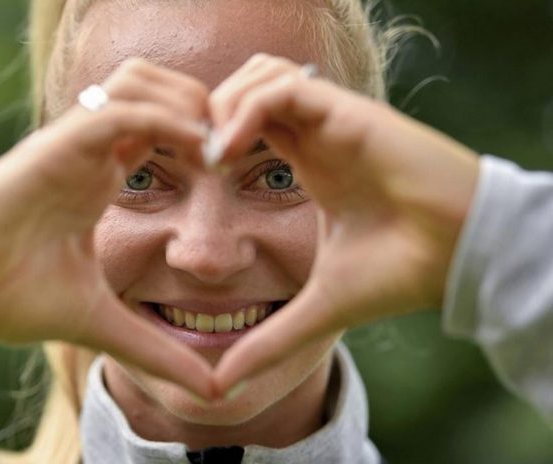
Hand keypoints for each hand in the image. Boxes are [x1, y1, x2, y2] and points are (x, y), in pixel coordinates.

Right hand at [0, 58, 216, 399]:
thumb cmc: (17, 297)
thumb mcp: (103, 322)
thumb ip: (156, 349)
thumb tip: (208, 391)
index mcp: (102, 176)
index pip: (161, 124)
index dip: (204, 135)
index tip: (237, 168)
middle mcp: (93, 152)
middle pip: (156, 86)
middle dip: (202, 104)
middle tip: (236, 147)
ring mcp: (75, 145)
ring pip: (138, 81)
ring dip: (185, 102)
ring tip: (217, 148)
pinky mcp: (58, 146)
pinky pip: (118, 111)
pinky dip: (162, 119)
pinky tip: (199, 149)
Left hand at [208, 54, 480, 393]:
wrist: (459, 259)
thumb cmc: (401, 275)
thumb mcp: (319, 309)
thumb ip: (271, 340)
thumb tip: (223, 385)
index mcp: (310, 164)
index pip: (247, 124)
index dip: (210, 140)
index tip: (189, 178)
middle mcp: (317, 135)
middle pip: (246, 87)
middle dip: (208, 113)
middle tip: (192, 160)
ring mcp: (331, 121)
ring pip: (260, 74)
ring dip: (224, 107)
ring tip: (212, 157)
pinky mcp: (347, 114)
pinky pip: (284, 87)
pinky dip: (246, 110)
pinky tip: (231, 151)